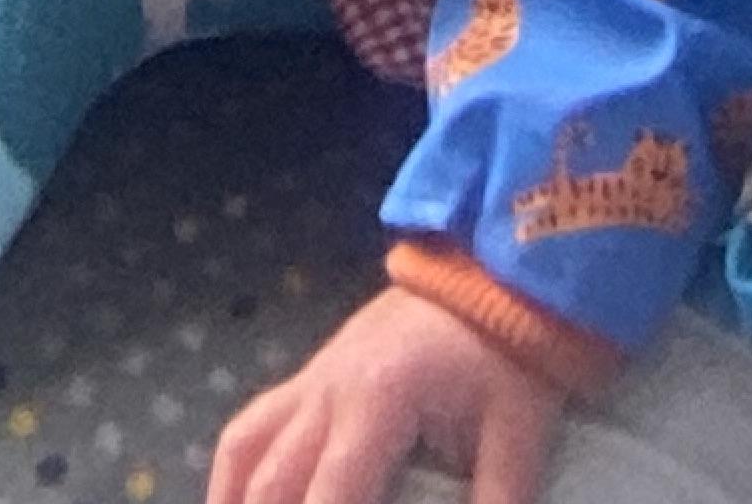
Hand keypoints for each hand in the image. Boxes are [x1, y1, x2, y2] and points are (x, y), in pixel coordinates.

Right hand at [207, 286, 562, 503]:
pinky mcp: (311, 374)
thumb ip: (498, 503)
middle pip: (274, 482)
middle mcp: (328, 390)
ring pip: (246, 451)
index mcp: (378, 401)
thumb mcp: (517, 434)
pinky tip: (235, 501)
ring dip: (237, 500)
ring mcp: (312, 378)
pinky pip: (251, 425)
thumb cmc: (507, 355)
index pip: (329, 496)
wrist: (495, 272)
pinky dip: (234, 471)